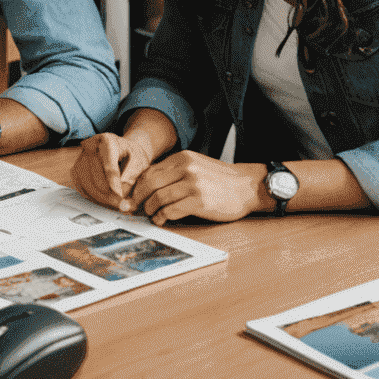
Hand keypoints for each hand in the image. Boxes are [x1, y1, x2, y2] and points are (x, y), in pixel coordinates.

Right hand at [71, 132, 152, 207]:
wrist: (122, 151)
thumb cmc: (132, 157)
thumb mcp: (139, 162)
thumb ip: (132, 176)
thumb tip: (121, 193)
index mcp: (107, 141)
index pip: (108, 164)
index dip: (113, 182)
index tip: (120, 196)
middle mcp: (90, 146)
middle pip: (95, 175)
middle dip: (108, 194)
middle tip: (121, 206)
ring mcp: (81, 158)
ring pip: (86, 183)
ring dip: (100, 198)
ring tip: (114, 205)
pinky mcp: (76, 169)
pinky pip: (81, 187)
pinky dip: (92, 196)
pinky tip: (105, 201)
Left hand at [128, 151, 263, 224]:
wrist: (247, 187)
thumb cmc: (219, 180)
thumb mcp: (195, 166)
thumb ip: (174, 172)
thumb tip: (148, 185)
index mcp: (182, 158)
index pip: (150, 171)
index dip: (137, 185)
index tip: (130, 196)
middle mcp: (186, 168)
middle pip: (150, 183)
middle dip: (137, 197)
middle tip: (132, 208)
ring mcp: (193, 184)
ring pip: (159, 197)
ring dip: (150, 209)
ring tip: (150, 215)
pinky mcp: (200, 201)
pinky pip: (172, 210)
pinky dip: (163, 216)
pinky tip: (161, 220)